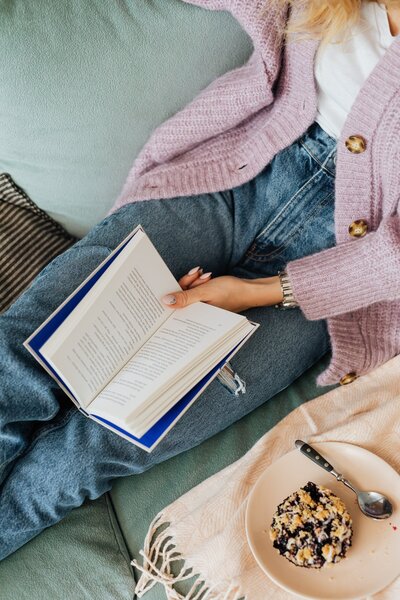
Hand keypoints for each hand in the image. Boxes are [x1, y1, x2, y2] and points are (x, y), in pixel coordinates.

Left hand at [162, 266, 282, 312]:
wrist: (250, 289)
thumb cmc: (231, 292)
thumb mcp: (205, 292)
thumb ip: (185, 297)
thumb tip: (165, 302)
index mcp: (196, 317)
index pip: (175, 308)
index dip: (173, 293)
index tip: (171, 281)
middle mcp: (198, 314)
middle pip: (181, 298)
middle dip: (187, 283)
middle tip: (197, 275)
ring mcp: (202, 307)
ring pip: (189, 292)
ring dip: (194, 281)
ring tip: (206, 276)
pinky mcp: (207, 301)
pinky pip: (196, 291)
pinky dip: (199, 282)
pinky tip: (207, 276)